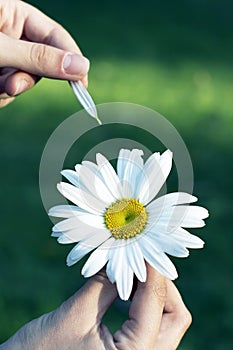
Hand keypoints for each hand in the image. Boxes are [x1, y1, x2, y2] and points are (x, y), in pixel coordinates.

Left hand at [0, 0, 88, 107]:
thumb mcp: (1, 48)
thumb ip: (38, 57)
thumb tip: (82, 67)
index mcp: (15, 14)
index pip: (55, 35)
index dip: (71, 59)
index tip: (82, 84)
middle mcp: (12, 34)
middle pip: (42, 62)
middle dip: (27, 77)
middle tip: (12, 87)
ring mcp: (6, 56)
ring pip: (26, 80)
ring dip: (10, 87)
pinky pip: (11, 91)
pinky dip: (1, 94)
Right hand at [0, 265, 191, 349]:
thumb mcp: (75, 314)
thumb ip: (104, 283)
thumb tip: (122, 255)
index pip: (156, 302)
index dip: (152, 269)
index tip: (144, 247)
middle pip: (176, 317)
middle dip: (161, 285)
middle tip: (140, 263)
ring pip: (167, 324)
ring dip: (154, 296)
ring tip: (132, 274)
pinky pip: (152, 330)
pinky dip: (144, 308)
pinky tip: (126, 293)